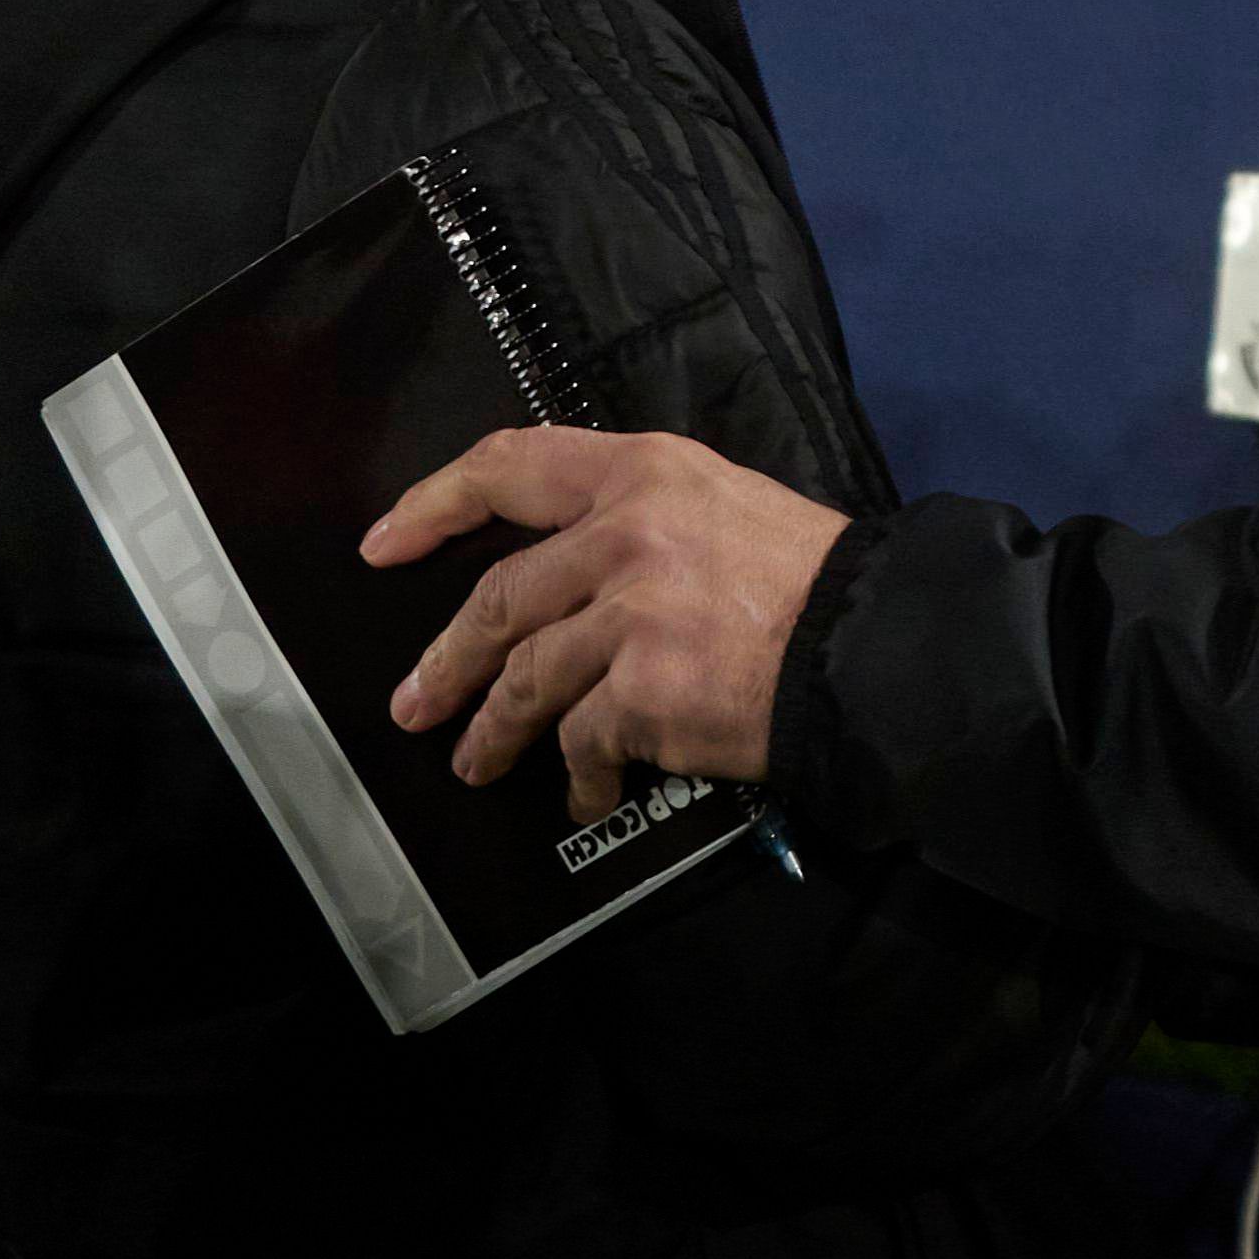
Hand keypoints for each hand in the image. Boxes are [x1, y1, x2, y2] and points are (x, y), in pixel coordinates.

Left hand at [371, 428, 846, 821]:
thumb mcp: (722, 502)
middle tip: (416, 701)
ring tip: (477, 763)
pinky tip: (588, 793)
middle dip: (448, 660)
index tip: (385, 545)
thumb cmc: (810, 577)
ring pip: (525, 678)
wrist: (873, 644)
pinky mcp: (642, 693)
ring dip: (494, 730)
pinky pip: (581, 741)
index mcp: (644, 470)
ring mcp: (629, 615)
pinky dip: (577, 776)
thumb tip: (569, 569)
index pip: (510, 465)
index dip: (434, 505)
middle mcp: (625, 532)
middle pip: (500, 597)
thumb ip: (642, 517)